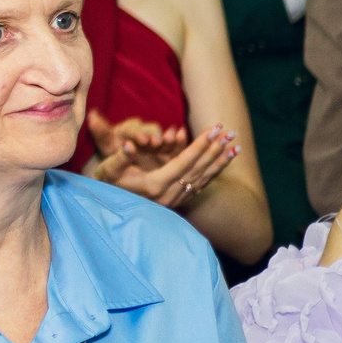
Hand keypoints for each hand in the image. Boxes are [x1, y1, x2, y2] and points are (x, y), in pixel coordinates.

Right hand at [86, 114, 236, 208]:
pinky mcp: (177, 202)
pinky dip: (213, 173)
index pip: (184, 162)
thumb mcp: (108, 171)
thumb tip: (130, 144)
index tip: (214, 129)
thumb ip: (121, 157)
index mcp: (155, 185)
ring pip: (203, 179)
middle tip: (230, 132)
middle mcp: (169, 194)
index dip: (200, 145)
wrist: (109, 213)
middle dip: (215, 149)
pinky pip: (200, 185)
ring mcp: (175, 200)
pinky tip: (221, 164)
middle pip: (198, 170)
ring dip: (219, 162)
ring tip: (235, 147)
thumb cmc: (106, 187)